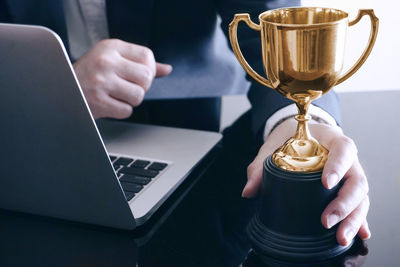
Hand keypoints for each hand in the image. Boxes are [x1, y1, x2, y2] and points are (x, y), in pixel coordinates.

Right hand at [73, 39, 171, 118]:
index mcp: (110, 47)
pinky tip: (109, 103)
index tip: (139, 75)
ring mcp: (101, 82)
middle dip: (142, 86)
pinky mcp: (98, 102)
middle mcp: (105, 62)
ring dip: (131, 100)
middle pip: (146, 77)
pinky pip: (127, 111)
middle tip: (127, 87)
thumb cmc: (90, 75)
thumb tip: (167, 69)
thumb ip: (139, 63)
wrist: (61, 90)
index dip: (149, 69)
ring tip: (117, 95)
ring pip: (139, 96)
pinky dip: (121, 111)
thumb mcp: (112, 60)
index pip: (147, 56)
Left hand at [244, 119, 370, 245]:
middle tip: (326, 221)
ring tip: (340, 237)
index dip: (338, 166)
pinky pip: (359, 206)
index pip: (343, 150)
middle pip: (357, 180)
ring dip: (353, 219)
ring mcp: (350, 175)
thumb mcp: (273, 147)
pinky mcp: (347, 191)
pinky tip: (360, 235)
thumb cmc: (288, 139)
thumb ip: (260, 167)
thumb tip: (248, 192)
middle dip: (344, 204)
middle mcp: (348, 159)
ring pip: (361, 197)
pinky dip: (359, 221)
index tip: (325, 183)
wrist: (297, 135)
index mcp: (332, 140)